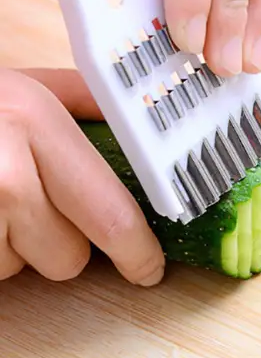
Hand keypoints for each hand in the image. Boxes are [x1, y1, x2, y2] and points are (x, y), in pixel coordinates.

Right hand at [0, 68, 164, 284]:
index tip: (148, 268)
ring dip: (12, 248)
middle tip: (29, 208)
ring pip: (23, 270)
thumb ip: (81, 104)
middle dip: (61, 246)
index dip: (139, 253)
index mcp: (34, 122)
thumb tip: (140, 128)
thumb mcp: (16, 87)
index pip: (113, 215)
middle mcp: (2, 173)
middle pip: (70, 258)